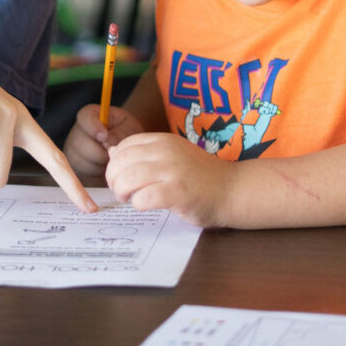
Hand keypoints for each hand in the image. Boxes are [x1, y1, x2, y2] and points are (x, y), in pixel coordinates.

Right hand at [64, 103, 143, 176]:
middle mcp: (78, 130)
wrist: (126, 145)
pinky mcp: (75, 164)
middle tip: (113, 152)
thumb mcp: (128, 127)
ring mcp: (73, 148)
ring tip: (110, 158)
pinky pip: (84, 172)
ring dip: (100, 163)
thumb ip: (119, 133)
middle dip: (100, 152)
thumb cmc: (127, 132)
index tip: (105, 136)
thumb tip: (107, 144)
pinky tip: (105, 166)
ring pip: (82, 160)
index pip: (85, 117)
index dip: (94, 127)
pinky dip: (97, 172)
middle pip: (81, 143)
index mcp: (90, 114)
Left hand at [105, 132, 232, 226]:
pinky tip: (145, 205)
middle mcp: (166, 151)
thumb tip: (113, 150)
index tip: (119, 176)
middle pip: (122, 162)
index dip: (116, 162)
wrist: (233, 189)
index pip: (125, 145)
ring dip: (122, 192)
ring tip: (129, 199)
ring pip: (129, 178)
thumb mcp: (172, 156)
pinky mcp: (178, 193)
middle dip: (114, 179)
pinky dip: (138, 204)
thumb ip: (144, 153)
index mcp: (163, 140)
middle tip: (120, 191)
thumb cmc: (201, 176)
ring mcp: (172, 171)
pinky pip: (145, 198)